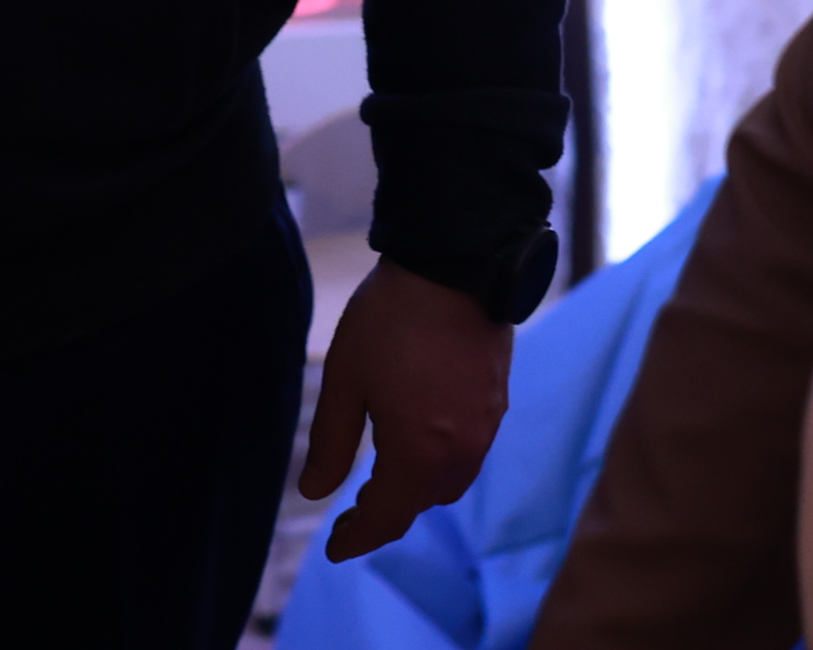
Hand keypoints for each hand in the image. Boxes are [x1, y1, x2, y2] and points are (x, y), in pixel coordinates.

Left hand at [300, 257, 511, 562]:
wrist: (455, 265)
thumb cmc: (391, 320)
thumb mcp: (346, 380)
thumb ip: (331, 444)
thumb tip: (315, 493)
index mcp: (419, 452)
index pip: (387, 517)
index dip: (358, 538)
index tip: (336, 548)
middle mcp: (460, 451)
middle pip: (420, 503)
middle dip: (385, 513)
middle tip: (350, 513)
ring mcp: (485, 427)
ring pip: (449, 483)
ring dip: (415, 489)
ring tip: (381, 479)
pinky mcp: (497, 403)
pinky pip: (467, 453)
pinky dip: (439, 462)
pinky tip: (417, 441)